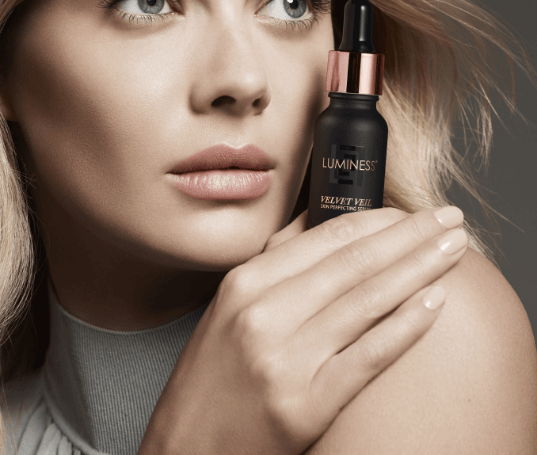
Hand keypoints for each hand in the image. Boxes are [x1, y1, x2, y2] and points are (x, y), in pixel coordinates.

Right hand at [138, 206, 467, 454]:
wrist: (189, 443)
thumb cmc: (213, 373)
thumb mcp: (231, 305)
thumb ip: (275, 263)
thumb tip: (318, 222)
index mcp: (245, 282)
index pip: (325, 237)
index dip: (377, 220)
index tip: (411, 211)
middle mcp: (265, 314)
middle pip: (354, 263)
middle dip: (411, 236)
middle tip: (450, 219)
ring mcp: (287, 359)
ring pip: (368, 301)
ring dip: (420, 270)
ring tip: (455, 250)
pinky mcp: (308, 403)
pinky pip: (369, 355)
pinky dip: (406, 325)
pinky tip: (435, 302)